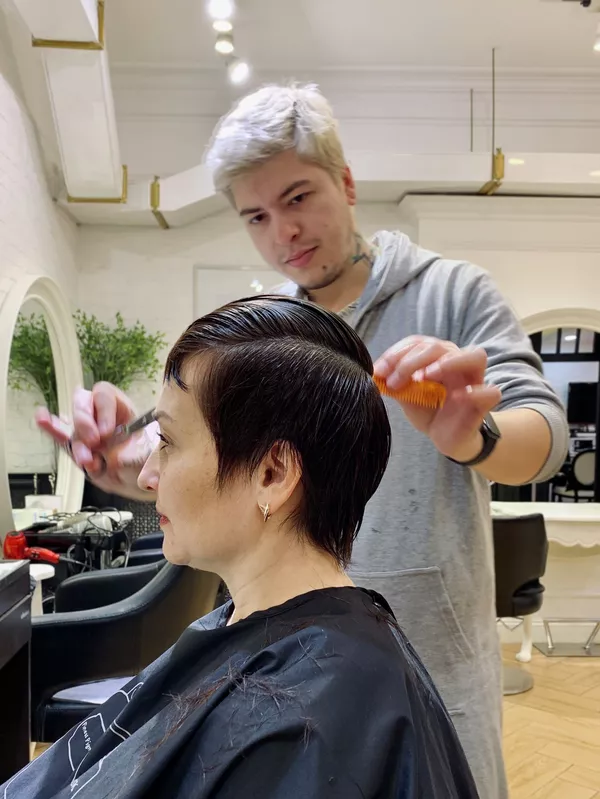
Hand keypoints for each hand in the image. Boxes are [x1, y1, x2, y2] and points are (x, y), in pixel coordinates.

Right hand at [35, 382, 151, 485]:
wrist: (144, 483)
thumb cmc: (151, 462)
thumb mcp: (151, 456)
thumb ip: (135, 455)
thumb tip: (118, 459)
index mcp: (123, 409)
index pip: (105, 395)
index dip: (102, 410)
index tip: (106, 432)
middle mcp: (103, 416)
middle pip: (84, 403)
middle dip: (84, 421)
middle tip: (94, 442)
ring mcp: (89, 432)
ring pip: (74, 428)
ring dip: (77, 444)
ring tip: (88, 461)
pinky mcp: (79, 449)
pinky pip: (62, 438)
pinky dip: (51, 429)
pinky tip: (41, 418)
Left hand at [373, 336, 501, 460]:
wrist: (447, 438)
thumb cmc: (429, 412)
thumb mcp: (407, 396)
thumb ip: (395, 383)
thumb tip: (375, 374)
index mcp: (437, 358)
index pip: (418, 343)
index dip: (396, 353)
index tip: (378, 371)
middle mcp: (458, 362)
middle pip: (440, 347)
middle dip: (411, 361)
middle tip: (394, 381)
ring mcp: (475, 380)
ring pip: (475, 355)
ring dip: (447, 362)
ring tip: (424, 377)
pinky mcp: (485, 401)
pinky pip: (491, 390)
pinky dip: (475, 392)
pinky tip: (457, 398)